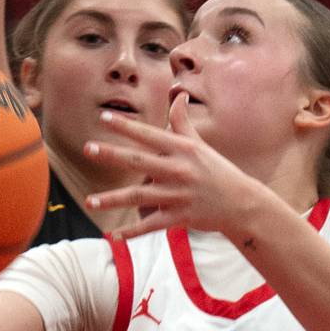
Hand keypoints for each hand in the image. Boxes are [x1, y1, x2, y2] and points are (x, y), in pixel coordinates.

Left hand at [82, 93, 262, 239]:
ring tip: (90, 201)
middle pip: (139, 161)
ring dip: (112, 200)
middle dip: (112, 154)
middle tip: (88, 148)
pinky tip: (114, 235)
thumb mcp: (201, 145)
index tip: (104, 118)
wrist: (241, 204)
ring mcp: (178, 195)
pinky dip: (132, 232)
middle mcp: (178, 170)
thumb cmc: (218, 171)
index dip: (126, 126)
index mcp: (182, 149)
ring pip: (138, 196)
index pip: (148, 135)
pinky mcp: (179, 218)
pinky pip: (151, 226)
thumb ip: (183, 122)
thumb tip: (177, 95)